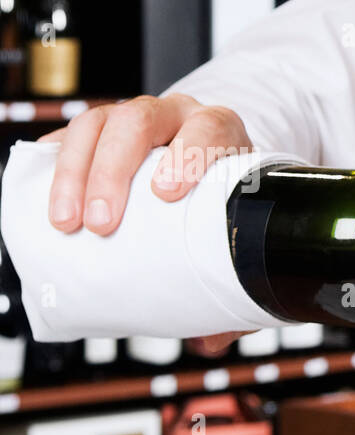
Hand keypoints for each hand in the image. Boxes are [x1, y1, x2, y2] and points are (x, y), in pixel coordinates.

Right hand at [39, 92, 252, 236]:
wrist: (213, 169)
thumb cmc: (224, 196)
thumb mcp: (237, 208)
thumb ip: (228, 242)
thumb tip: (211, 320)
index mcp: (218, 128)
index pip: (208, 129)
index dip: (188, 156)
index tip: (166, 194)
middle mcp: (174, 114)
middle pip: (138, 121)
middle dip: (113, 171)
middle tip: (101, 223)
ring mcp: (133, 117)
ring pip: (95, 124)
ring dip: (74, 172)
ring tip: (66, 220)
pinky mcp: (101, 130)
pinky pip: (69, 135)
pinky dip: (52, 159)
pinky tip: (38, 187)